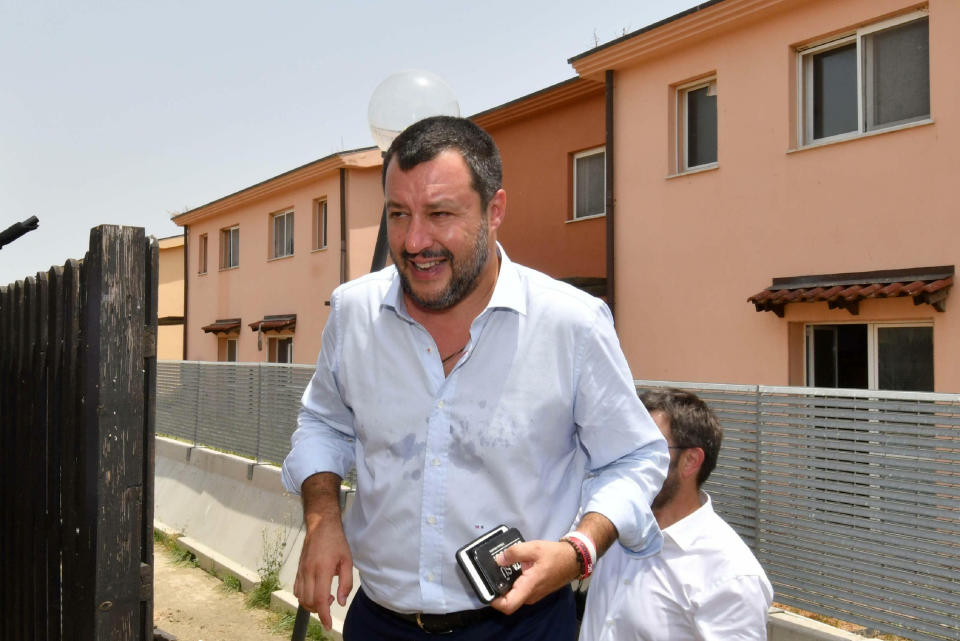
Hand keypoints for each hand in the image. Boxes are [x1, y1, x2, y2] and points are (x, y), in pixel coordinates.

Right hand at [293, 473, 352, 629]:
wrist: (320, 525)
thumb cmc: (336, 542)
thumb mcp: (347, 560)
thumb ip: (346, 583)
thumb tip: (340, 602)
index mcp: (323, 569)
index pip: (320, 599)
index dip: (324, 615)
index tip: (327, 625)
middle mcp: (309, 572)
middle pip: (309, 602)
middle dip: (319, 610)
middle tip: (330, 600)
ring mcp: (301, 571)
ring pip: (301, 597)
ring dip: (311, 604)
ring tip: (324, 595)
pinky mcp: (298, 570)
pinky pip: (297, 589)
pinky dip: (304, 597)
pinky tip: (315, 590)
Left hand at [489, 540, 578, 614]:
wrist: (573, 560)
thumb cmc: (555, 555)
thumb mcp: (534, 548)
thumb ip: (514, 552)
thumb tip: (499, 559)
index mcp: (529, 587)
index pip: (508, 605)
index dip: (494, 601)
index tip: (486, 588)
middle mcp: (530, 595)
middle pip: (508, 600)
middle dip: (497, 587)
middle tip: (490, 571)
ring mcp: (533, 594)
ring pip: (514, 594)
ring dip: (506, 583)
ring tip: (500, 566)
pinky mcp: (535, 590)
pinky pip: (520, 590)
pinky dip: (514, 581)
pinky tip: (512, 567)